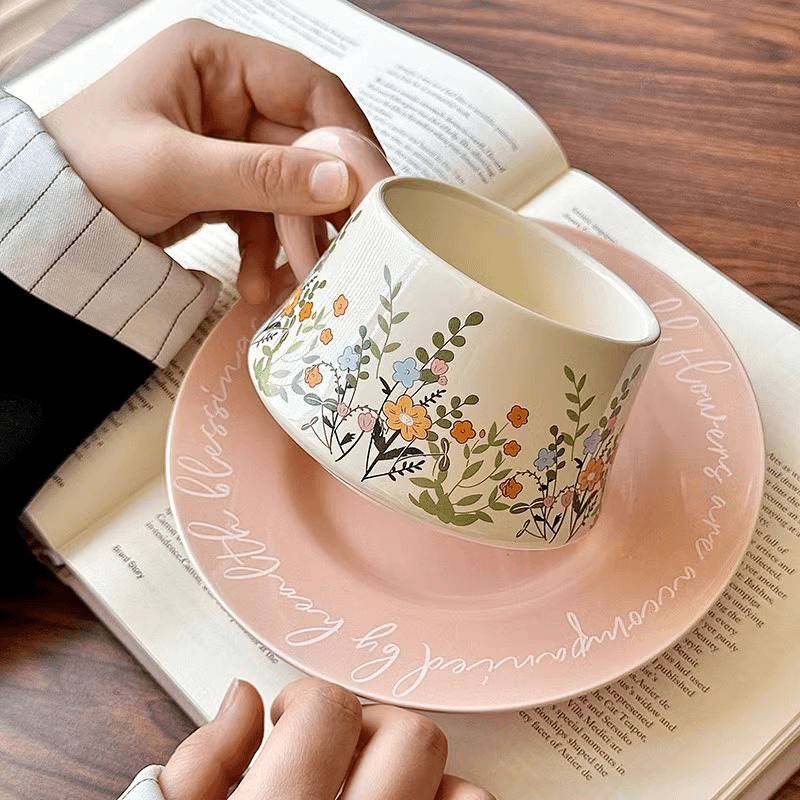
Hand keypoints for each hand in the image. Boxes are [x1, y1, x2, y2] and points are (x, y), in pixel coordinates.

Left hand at [43, 20, 377, 304]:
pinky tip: (259, 285)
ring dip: (293, 238)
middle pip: (306, 147)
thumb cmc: (88, 171)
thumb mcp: (175, 170)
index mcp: (217, 62)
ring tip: (296, 282)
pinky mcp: (223, 184)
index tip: (375, 190)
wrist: (47, 225)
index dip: (350, 138)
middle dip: (320, 205)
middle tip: (346, 251)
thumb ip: (261, 175)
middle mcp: (229, 96)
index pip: (310, 89)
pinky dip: (265, 251)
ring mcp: (228, 143)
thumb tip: (342, 181)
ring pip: (289, 188)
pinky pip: (263, 215)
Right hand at [157, 678, 492, 799]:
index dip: (306, 699)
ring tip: (376, 796)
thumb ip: (201, 766)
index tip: (291, 720)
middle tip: (338, 753)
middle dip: (370, 729)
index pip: (328, 712)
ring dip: (422, 783)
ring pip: (461, 794)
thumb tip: (244, 699)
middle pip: (409, 739)